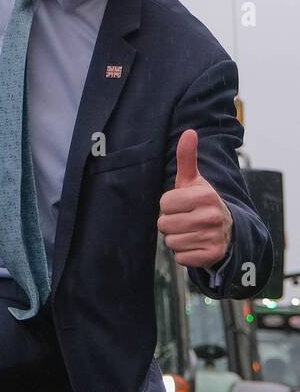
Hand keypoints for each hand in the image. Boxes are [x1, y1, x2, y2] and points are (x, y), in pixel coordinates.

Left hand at [158, 129, 232, 267]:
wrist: (228, 230)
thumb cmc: (202, 202)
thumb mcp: (194, 181)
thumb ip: (187, 158)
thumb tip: (189, 132)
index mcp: (205, 195)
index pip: (164, 203)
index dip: (169, 206)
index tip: (183, 205)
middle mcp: (211, 216)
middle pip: (164, 224)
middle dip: (171, 223)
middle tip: (187, 220)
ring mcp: (213, 237)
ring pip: (171, 242)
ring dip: (177, 238)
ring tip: (192, 231)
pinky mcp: (212, 256)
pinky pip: (181, 258)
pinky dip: (185, 254)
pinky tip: (197, 245)